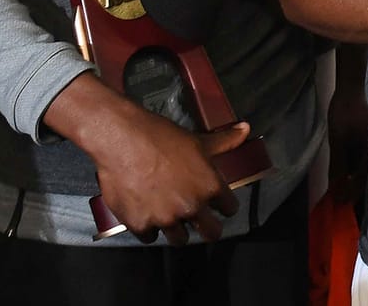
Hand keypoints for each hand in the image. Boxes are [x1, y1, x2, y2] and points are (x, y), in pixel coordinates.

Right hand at [88, 112, 245, 244]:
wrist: (122, 141)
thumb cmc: (161, 138)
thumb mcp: (198, 140)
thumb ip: (224, 141)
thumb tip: (244, 130)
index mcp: (210, 187)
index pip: (230, 208)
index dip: (224, 206)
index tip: (219, 206)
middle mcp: (191, 207)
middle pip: (211, 233)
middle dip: (208, 228)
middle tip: (201, 223)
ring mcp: (165, 219)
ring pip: (179, 239)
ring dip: (177, 230)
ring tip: (171, 217)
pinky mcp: (140, 225)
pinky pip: (150, 237)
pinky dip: (148, 229)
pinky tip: (146, 215)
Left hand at [325, 85, 367, 210]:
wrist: (350, 90)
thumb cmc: (345, 114)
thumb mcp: (338, 140)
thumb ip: (339, 164)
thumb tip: (338, 187)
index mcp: (367, 153)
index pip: (361, 180)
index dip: (352, 194)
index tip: (343, 206)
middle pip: (363, 176)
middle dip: (354, 191)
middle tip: (344, 204)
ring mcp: (365, 144)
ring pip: (360, 168)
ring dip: (352, 181)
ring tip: (342, 192)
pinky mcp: (360, 139)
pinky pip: (356, 159)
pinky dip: (350, 169)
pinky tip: (344, 172)